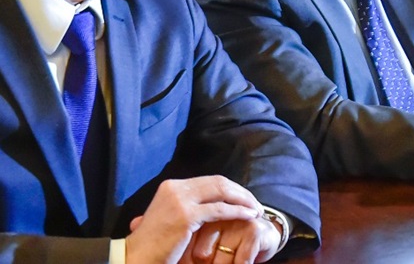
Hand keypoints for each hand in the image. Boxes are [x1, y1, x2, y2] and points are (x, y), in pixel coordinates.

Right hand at [125, 176, 263, 263]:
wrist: (134, 259)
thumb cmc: (154, 245)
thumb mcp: (171, 217)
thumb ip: (189, 206)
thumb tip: (213, 202)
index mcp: (172, 186)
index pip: (210, 180)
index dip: (231, 188)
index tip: (244, 198)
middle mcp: (176, 188)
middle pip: (218, 182)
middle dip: (240, 192)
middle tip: (255, 203)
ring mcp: (180, 200)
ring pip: (222, 192)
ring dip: (243, 200)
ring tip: (257, 210)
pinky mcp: (186, 216)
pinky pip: (220, 210)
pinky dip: (238, 211)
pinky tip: (249, 216)